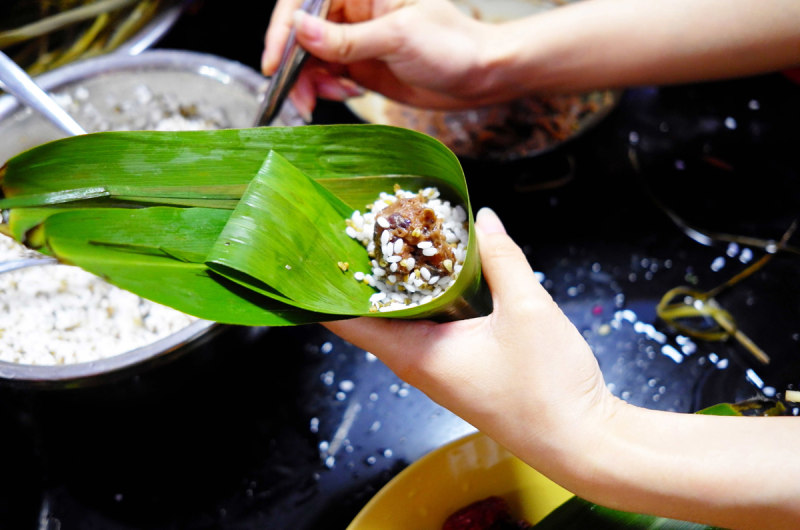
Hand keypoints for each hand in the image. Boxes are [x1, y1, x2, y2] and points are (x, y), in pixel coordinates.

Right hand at [262, 0, 497, 119]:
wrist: (480, 76)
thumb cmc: (452, 47)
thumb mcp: (396, 39)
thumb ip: (345, 39)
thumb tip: (299, 29)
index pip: (305, 0)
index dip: (283, 29)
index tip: (275, 63)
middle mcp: (354, 10)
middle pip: (303, 32)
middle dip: (295, 65)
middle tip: (299, 96)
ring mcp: (355, 38)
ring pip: (311, 57)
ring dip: (310, 82)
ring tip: (327, 98)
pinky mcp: (360, 64)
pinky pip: (328, 75)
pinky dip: (327, 89)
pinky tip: (347, 94)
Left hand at [323, 207, 619, 475]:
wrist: (581, 442)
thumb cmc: (548, 387)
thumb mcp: (528, 309)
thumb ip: (503, 258)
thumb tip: (485, 219)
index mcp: (417, 354)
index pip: (349, 323)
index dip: (326, 289)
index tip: (316, 252)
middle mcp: (419, 365)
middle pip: (373, 318)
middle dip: (365, 275)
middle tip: (361, 228)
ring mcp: (439, 371)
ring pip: (403, 323)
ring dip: (399, 286)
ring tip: (396, 241)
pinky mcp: (460, 372)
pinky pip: (429, 331)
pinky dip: (427, 301)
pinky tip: (442, 275)